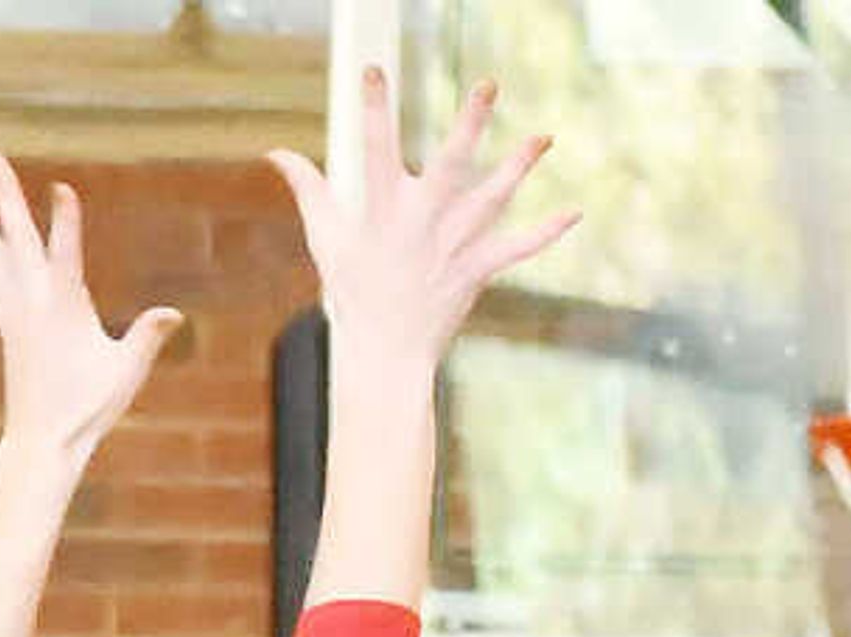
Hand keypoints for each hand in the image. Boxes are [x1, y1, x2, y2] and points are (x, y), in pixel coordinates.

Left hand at [0, 154, 179, 472]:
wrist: (44, 438)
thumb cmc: (90, 406)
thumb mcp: (127, 372)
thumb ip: (147, 336)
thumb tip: (173, 314)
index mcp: (65, 307)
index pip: (65, 253)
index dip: (65, 221)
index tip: (61, 189)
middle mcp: (31, 299)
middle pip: (13, 234)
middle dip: (2, 192)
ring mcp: (12, 309)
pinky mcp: (3, 322)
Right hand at [265, 67, 572, 380]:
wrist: (387, 353)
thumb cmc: (354, 293)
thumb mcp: (325, 237)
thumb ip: (308, 188)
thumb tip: (277, 152)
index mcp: (381, 210)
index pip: (374, 147)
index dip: (373, 108)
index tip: (373, 69)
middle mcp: (421, 223)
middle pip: (449, 164)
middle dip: (469, 123)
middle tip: (489, 86)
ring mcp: (453, 247)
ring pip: (491, 199)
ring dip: (518, 167)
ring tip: (544, 137)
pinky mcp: (476, 271)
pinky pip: (517, 249)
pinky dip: (546, 233)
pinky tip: (573, 212)